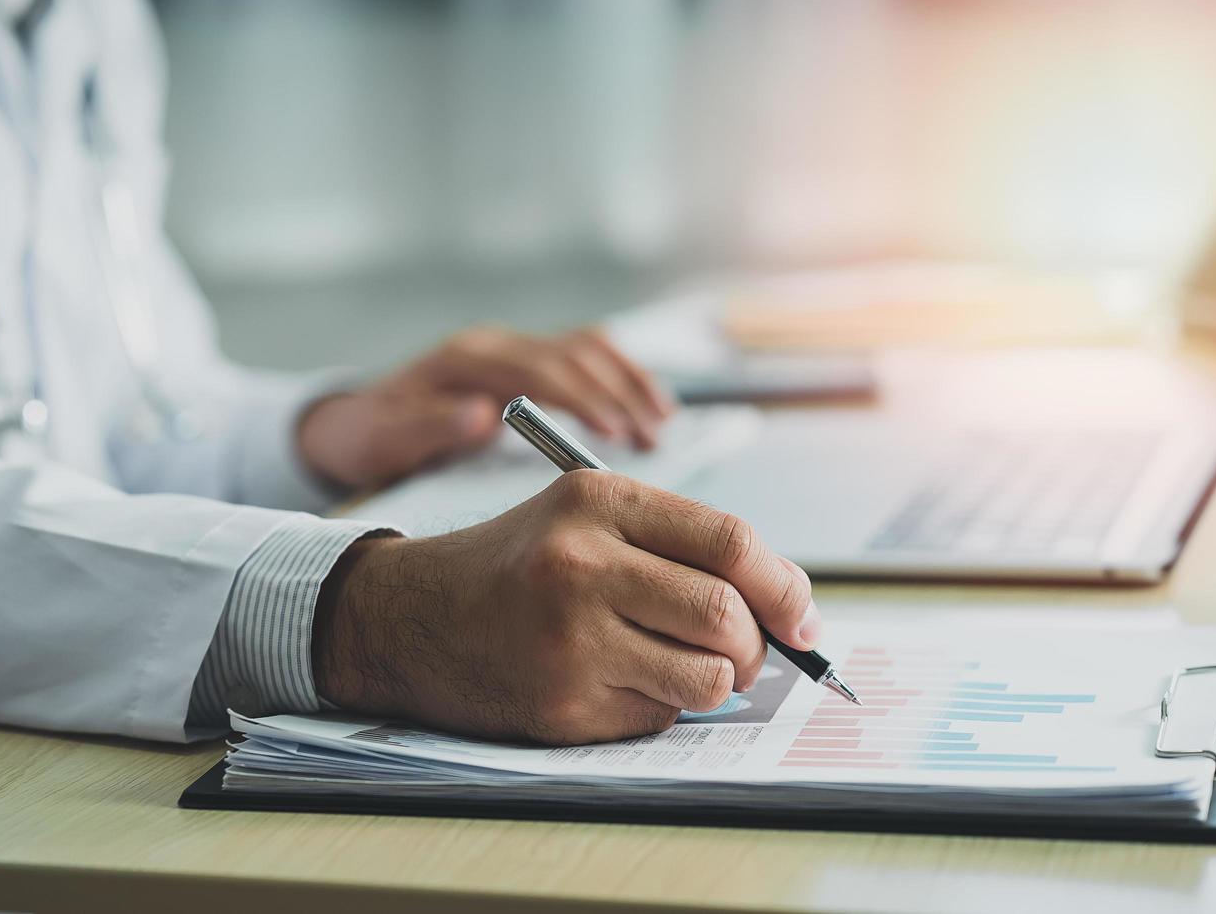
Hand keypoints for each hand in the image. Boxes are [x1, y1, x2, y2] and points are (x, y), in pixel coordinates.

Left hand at [297, 325, 674, 489]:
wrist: (355, 422)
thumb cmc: (371, 439)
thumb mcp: (385, 440)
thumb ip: (429, 428)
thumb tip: (482, 415)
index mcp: (465, 360)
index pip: (539, 370)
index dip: (583, 398)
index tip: (616, 433)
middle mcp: (493, 344)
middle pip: (573, 354)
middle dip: (618, 393)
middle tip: (651, 438)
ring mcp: (511, 347)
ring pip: (587, 347)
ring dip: (630, 379)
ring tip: (662, 422)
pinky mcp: (524, 359)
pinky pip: (585, 353)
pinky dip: (622, 373)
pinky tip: (650, 402)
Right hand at [314, 470, 819, 743]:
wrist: (411, 616)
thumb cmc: (515, 566)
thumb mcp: (585, 518)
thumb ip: (678, 545)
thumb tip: (787, 607)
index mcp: (596, 500)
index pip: (728, 540)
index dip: (784, 584)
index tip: (804, 617)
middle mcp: (581, 563)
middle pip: (725, 613)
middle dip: (755, 644)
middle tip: (747, 652)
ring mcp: (569, 637)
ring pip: (706, 676)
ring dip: (711, 682)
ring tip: (675, 665)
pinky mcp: (560, 701)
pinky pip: (658, 715)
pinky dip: (658, 705)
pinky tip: (612, 681)